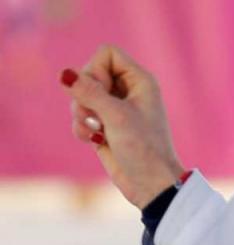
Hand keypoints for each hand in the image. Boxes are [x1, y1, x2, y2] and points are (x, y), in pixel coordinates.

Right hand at [59, 44, 186, 208]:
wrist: (151, 184)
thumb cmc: (143, 148)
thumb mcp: (115, 115)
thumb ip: (88, 92)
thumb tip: (64, 74)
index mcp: (140, 81)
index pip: (106, 53)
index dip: (96, 69)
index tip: (102, 92)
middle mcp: (128, 91)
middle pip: (89, 73)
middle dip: (85, 95)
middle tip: (96, 115)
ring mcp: (115, 109)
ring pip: (81, 95)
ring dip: (81, 114)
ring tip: (96, 130)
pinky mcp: (104, 126)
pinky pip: (80, 116)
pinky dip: (81, 127)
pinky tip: (94, 141)